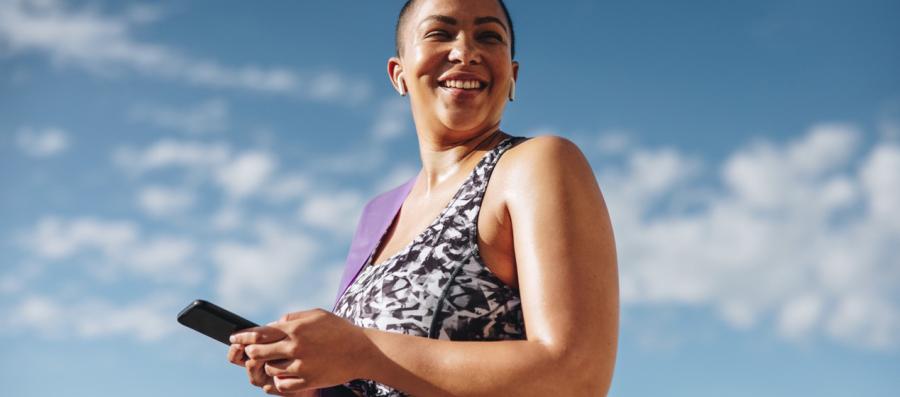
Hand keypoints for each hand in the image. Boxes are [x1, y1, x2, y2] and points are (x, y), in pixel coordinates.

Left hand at [230, 308, 372, 393]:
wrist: (362, 351)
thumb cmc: (340, 330)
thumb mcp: (316, 315)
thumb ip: (292, 318)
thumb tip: (272, 324)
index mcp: (296, 329)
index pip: (260, 333)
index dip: (243, 336)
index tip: (234, 338)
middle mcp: (295, 347)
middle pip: (259, 352)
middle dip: (251, 352)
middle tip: (250, 352)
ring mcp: (301, 366)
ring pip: (269, 369)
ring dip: (268, 365)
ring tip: (277, 361)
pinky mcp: (307, 381)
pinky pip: (282, 384)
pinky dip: (280, 380)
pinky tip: (285, 373)